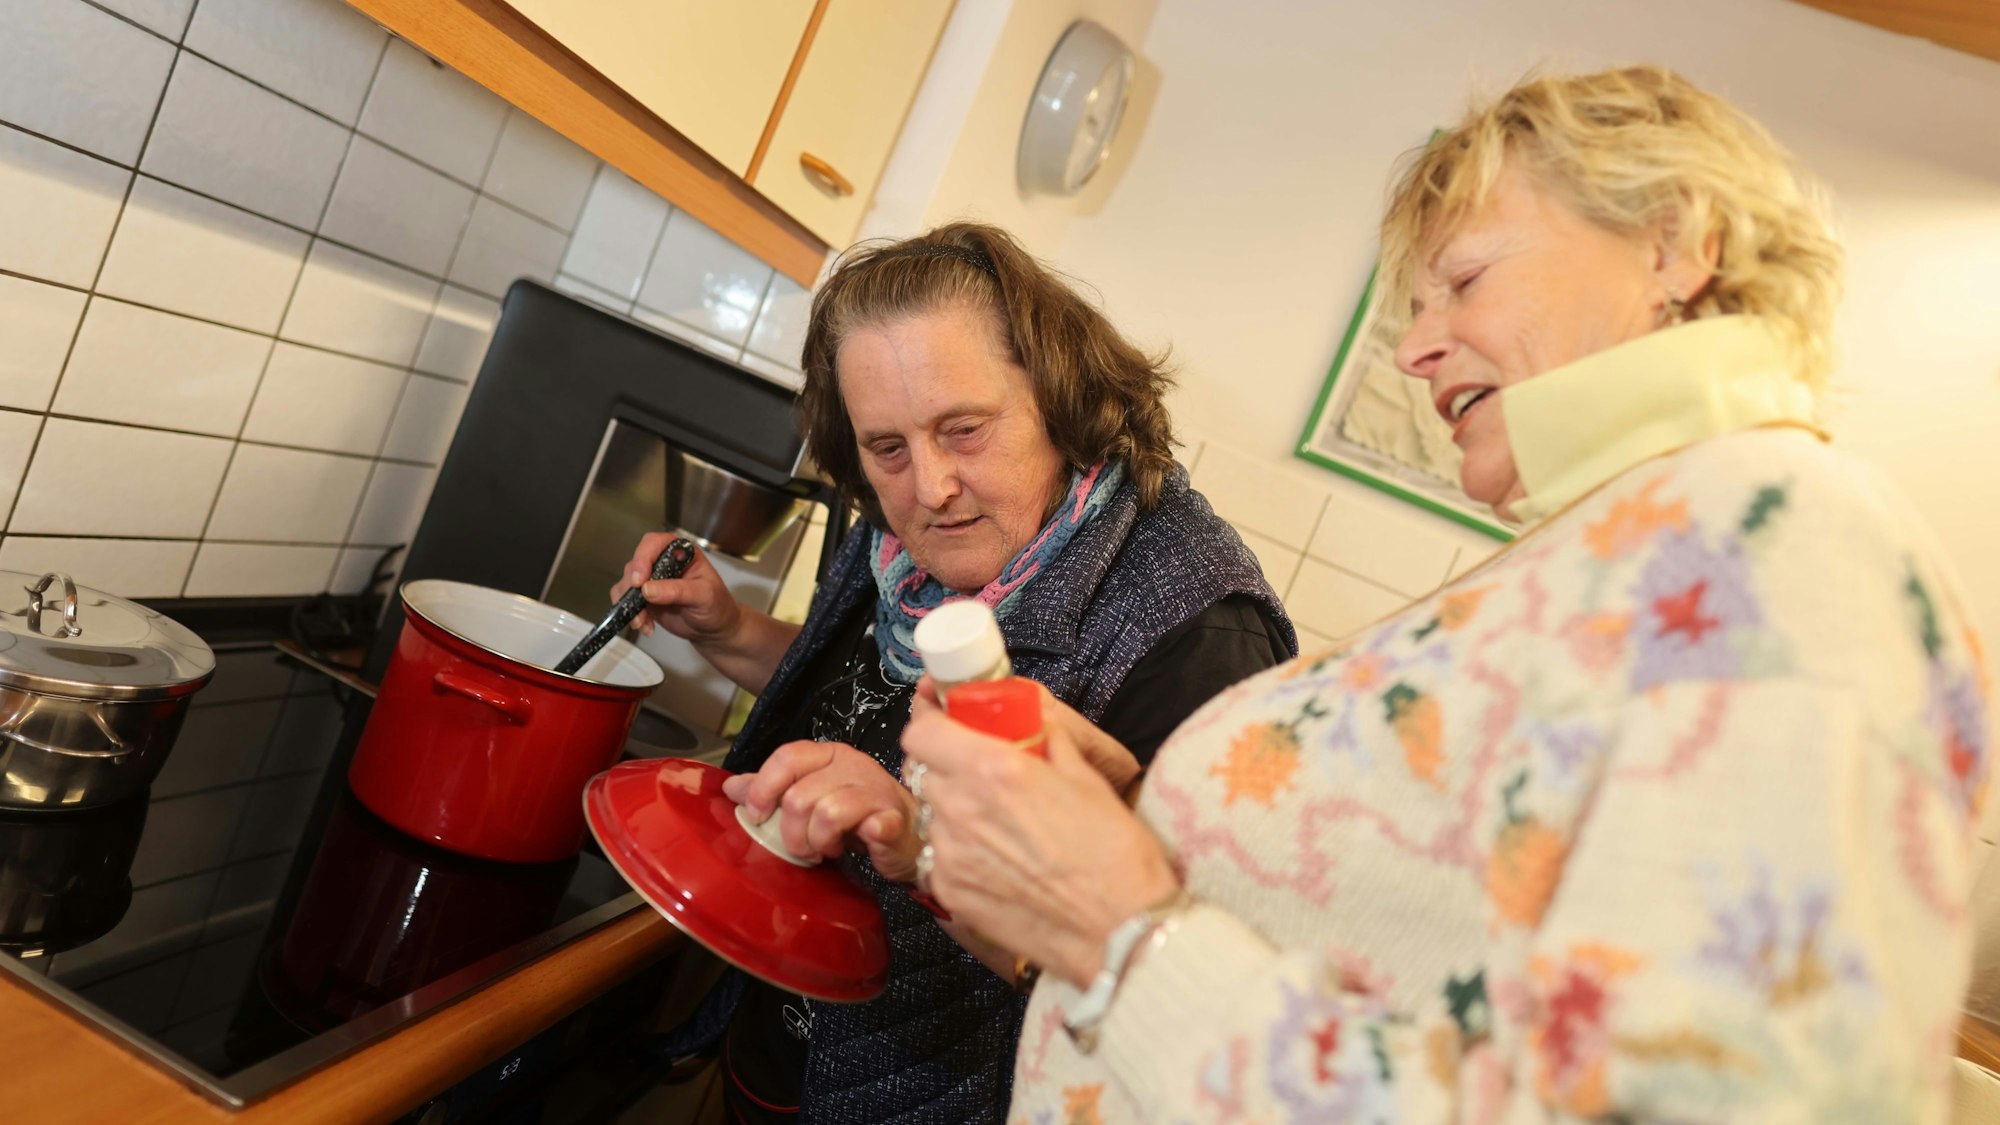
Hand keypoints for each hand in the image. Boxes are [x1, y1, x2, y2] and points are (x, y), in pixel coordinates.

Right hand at [610, 532, 741, 646]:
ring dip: (629, 603)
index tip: (640, 580)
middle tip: (638, 606)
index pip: (654, 543)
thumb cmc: (716, 606)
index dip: (643, 558)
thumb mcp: (704, 596)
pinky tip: (645, 626)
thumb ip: (678, 590)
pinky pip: (627, 601)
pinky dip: (630, 614)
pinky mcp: (644, 598)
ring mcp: (652, 580)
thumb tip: (647, 589)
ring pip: (627, 583)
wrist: (714, 629)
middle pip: (636, 563)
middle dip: (632, 586)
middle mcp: (663, 562)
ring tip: (642, 622)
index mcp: (680, 552)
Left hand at [721, 741, 920, 878]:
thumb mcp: (810, 797)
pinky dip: (858, 838)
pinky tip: (858, 843)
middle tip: (803, 848)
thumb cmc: (857, 815)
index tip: (759, 817)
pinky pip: (870, 825)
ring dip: (819, 841)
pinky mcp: (893, 817)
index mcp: (828, 755)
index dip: (765, 788)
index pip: (787, 758)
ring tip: (826, 849)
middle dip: (793, 832)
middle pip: (800, 795)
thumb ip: (772, 790)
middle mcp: (852, 765)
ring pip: (827, 813)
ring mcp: (875, 789)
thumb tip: (730, 787)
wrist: (910, 834)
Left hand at [901, 693, 1179, 987]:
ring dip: (955, 810)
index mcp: (992, 770)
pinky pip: (940, 856)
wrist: (1119, 931)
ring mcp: (950, 854)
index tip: (946, 725)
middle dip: (949, 767)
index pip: (921, 732)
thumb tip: (1038, 725)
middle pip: (925, 772)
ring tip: (1001, 826)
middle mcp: (961, 808)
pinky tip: (1000, 860)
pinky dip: (960, 851)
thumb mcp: (1088, 780)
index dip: (931, 724)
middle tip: (985, 776)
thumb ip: (1050, 743)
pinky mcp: (950, 892)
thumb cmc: (1114, 857)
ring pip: (933, 815)